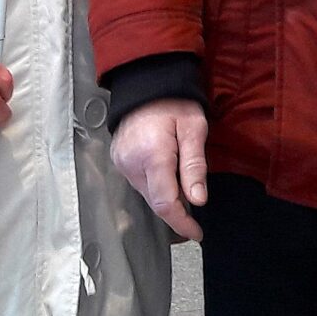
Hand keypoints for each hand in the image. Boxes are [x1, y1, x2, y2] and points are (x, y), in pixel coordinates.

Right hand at [112, 98, 208, 241]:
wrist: (145, 82)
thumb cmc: (175, 102)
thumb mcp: (194, 128)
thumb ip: (194, 165)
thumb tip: (198, 201)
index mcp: (152, 156)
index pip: (164, 203)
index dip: (181, 222)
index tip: (197, 234)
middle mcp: (131, 163)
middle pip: (155, 201)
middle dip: (176, 211)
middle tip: (195, 213)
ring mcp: (121, 162)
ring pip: (146, 194)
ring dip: (165, 197)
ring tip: (183, 187)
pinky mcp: (118, 159)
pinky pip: (138, 182)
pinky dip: (155, 185)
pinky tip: (167, 176)